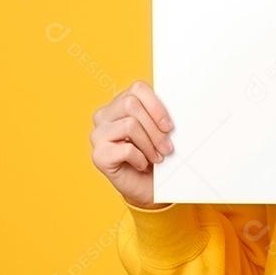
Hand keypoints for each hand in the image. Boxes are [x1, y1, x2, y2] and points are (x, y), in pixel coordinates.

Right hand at [90, 80, 174, 209]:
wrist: (147, 186)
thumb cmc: (154, 154)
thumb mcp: (159, 129)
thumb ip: (159, 114)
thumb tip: (178, 102)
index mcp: (119, 103)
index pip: (137, 88)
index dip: (156, 105)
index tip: (169, 126)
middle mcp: (103, 116)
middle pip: (131, 105)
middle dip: (155, 128)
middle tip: (167, 147)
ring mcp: (97, 135)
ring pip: (130, 125)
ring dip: (150, 145)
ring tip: (157, 157)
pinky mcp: (98, 155)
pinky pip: (126, 149)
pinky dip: (141, 159)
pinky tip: (142, 165)